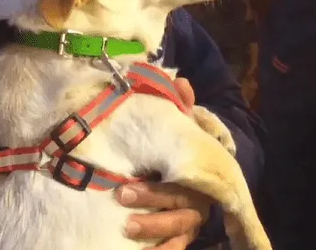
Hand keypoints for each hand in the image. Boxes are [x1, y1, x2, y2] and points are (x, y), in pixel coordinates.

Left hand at [116, 77, 211, 249]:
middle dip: (150, 208)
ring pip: (178, 231)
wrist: (196, 167)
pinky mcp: (182, 233)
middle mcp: (195, 200)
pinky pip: (176, 246)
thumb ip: (180, 107)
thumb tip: (180, 81)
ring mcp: (189, 219)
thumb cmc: (179, 146)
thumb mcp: (180, 126)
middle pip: (178, 211)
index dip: (153, 192)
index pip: (178, 187)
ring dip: (154, 232)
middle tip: (120, 201)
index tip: (123, 190)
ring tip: (125, 230)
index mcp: (195, 175)